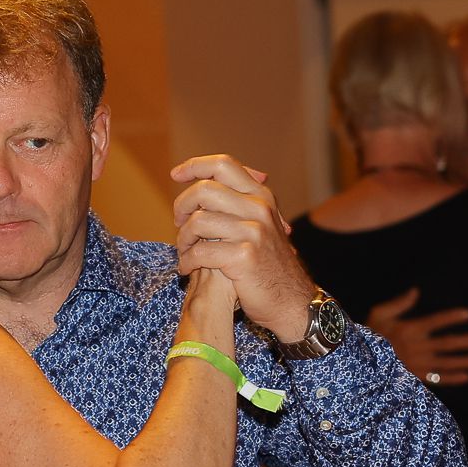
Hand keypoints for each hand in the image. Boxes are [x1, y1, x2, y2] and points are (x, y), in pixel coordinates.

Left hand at [169, 154, 315, 342]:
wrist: (291, 301)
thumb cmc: (269, 265)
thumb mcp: (263, 225)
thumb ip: (243, 201)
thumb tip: (219, 177)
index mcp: (261, 196)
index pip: (223, 165)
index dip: (195, 166)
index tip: (176, 175)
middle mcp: (258, 208)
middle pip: (204, 190)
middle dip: (182, 207)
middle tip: (178, 224)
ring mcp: (253, 232)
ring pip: (197, 221)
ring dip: (182, 239)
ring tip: (184, 251)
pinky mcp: (244, 256)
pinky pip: (200, 251)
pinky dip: (186, 261)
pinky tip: (187, 268)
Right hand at [367, 288, 467, 385]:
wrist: (359, 363)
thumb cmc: (369, 335)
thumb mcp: (379, 314)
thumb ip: (399, 303)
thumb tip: (416, 291)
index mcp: (410, 329)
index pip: (436, 321)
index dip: (452, 317)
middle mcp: (417, 347)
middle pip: (447, 344)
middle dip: (466, 342)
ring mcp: (417, 364)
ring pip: (446, 363)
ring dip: (464, 361)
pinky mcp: (415, 378)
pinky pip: (437, 379)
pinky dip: (452, 379)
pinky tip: (466, 377)